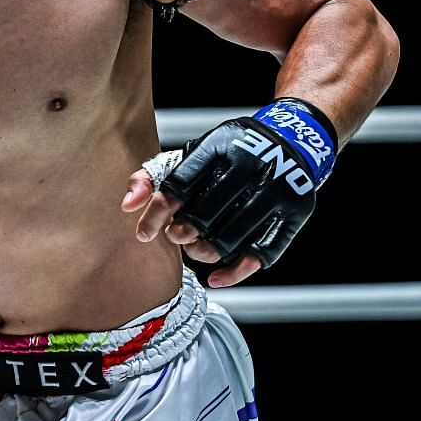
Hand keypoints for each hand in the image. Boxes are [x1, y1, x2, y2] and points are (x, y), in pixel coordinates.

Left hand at [123, 97, 337, 287]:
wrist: (291, 141)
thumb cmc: (228, 154)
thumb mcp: (191, 153)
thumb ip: (152, 176)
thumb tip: (126, 205)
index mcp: (219, 146)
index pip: (178, 186)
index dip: (157, 213)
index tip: (143, 233)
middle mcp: (250, 166)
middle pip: (203, 216)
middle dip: (181, 233)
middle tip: (176, 236)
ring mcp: (276, 191)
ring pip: (230, 239)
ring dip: (203, 253)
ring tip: (194, 250)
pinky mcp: (295, 213)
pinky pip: (264, 254)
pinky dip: (235, 273)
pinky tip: (214, 279)